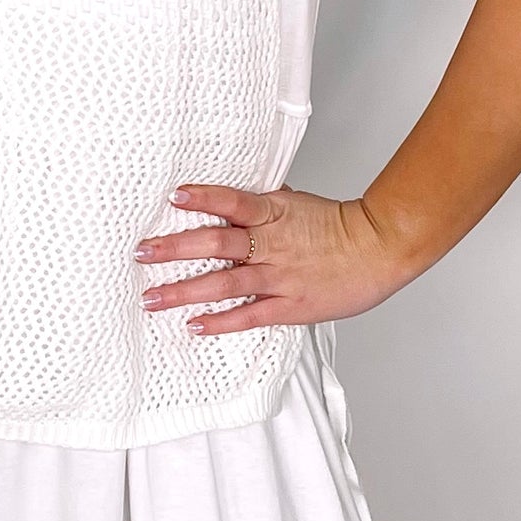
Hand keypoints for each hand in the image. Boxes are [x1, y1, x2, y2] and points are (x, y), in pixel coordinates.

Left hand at [134, 183, 408, 333]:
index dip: (204, 198)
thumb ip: (262, 204)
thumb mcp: (295, 204)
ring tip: (151, 297)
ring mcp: (279, 276)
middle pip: (216, 244)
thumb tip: (227, 199)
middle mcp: (272, 244)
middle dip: (174, 249)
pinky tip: (192, 325)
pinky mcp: (289, 305)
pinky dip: (219, 321)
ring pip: (224, 283)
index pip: (233, 201)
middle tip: (141, 252)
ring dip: (183, 291)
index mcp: (274, 213)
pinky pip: (248, 315)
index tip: (173, 196)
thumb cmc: (337, 226)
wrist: (378, 249)